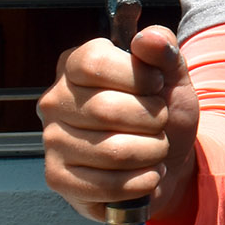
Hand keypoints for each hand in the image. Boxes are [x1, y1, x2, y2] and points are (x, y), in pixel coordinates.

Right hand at [38, 24, 198, 223]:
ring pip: (112, 151)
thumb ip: (164, 50)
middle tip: (160, 122)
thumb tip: (148, 38)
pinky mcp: (58, 179)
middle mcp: (54, 101)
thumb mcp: (173, 76)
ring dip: (151, 152)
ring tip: (156, 149)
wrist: (169, 159)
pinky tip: (147, 173)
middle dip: (151, 119)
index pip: (94, 62)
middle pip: (105, 109)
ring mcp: (51, 141)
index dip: (137, 76)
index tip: (157, 85)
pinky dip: (141, 181)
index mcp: (74, 65)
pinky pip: (107, 185)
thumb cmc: (163, 111)